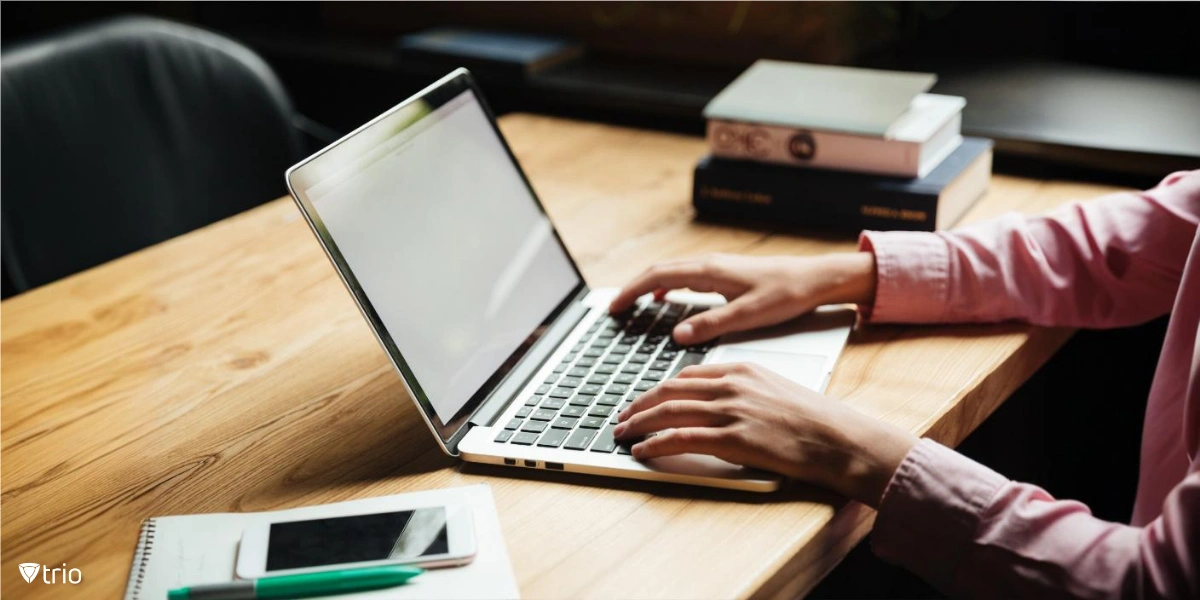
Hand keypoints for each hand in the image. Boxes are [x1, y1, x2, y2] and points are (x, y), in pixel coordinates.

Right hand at [608, 252, 875, 344]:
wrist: (814, 279)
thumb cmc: (786, 294)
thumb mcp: (748, 315)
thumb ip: (711, 325)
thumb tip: (677, 335)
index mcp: (710, 272)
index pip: (658, 277)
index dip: (632, 291)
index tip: (614, 307)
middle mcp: (709, 265)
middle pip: (659, 271)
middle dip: (633, 289)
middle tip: (615, 308)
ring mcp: (717, 267)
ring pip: (672, 272)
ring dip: (649, 286)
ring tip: (633, 304)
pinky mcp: (726, 274)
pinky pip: (686, 276)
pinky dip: (668, 286)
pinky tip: (668, 298)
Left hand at [613, 362, 916, 506]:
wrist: (838, 439)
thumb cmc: (815, 421)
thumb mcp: (776, 390)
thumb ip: (744, 392)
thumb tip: (718, 405)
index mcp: (742, 369)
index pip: (687, 375)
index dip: (659, 388)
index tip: (644, 399)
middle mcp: (732, 385)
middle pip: (670, 390)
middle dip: (640, 404)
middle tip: (622, 416)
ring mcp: (730, 410)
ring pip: (669, 411)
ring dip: (639, 423)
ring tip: (622, 433)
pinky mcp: (731, 438)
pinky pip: (680, 438)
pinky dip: (655, 443)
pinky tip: (642, 450)